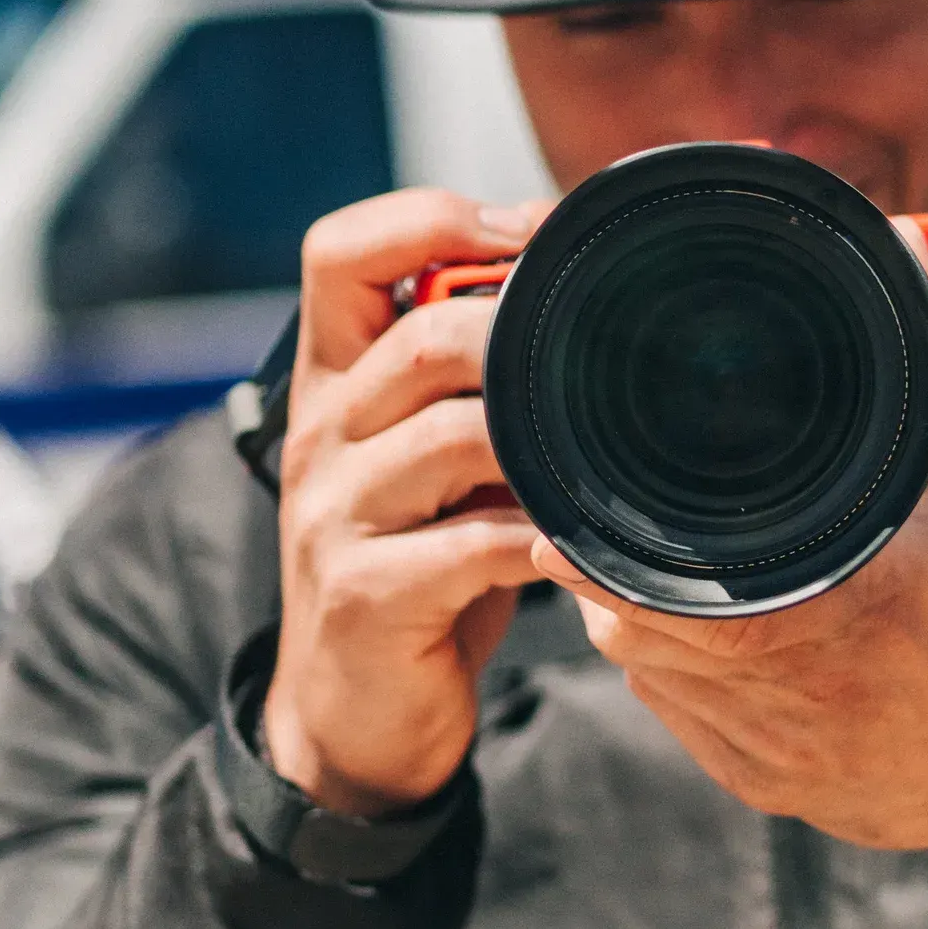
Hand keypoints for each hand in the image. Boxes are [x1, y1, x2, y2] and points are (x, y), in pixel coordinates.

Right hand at [264, 188, 550, 816]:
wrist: (350, 710)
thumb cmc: (417, 563)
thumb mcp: (433, 457)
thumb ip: (477, 384)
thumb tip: (587, 293)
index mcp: (331, 381)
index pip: (339, 252)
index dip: (432, 218)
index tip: (529, 230)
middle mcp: (322, 435)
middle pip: (421, 337)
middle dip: (524, 334)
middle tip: (603, 351)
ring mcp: (336, 516)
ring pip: (453, 436)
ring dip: (546, 440)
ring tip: (606, 451)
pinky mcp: (366, 595)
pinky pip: (473, 546)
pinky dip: (545, 538)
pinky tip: (585, 542)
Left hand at [533, 227, 927, 848]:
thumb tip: (905, 250)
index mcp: (846, 602)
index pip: (673, 590)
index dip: (604, 556)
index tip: (570, 514)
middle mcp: (796, 686)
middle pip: (638, 630)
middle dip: (610, 573)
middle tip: (606, 523)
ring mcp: (774, 747)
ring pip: (648, 679)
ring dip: (633, 622)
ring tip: (652, 569)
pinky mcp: (765, 788)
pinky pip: (678, 724)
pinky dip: (671, 675)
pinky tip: (698, 638)